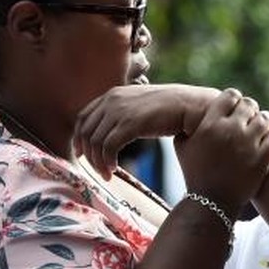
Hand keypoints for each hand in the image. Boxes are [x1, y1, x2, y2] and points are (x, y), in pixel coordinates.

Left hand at [73, 84, 219, 175]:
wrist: (190, 106)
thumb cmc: (169, 110)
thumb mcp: (138, 108)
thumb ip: (122, 115)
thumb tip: (111, 134)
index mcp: (112, 95)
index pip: (83, 117)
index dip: (79, 138)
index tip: (82, 154)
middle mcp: (112, 100)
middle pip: (86, 131)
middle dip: (88, 154)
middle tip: (97, 170)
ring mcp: (120, 111)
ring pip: (95, 141)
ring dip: (98, 162)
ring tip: (107, 174)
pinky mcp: (130, 124)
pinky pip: (108, 146)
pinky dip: (107, 161)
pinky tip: (114, 169)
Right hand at [175, 89, 268, 216]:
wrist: (211, 202)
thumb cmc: (195, 175)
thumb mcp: (182, 149)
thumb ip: (186, 129)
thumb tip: (190, 119)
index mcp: (210, 124)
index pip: (230, 96)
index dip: (235, 99)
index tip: (237, 107)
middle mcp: (230, 130)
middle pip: (250, 105)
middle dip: (251, 109)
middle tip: (251, 117)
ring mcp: (248, 144)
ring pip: (265, 118)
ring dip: (266, 120)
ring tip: (264, 126)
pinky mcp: (263, 158)